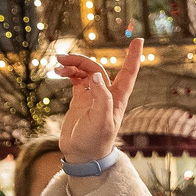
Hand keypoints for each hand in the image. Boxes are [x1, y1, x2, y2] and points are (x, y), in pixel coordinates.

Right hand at [51, 37, 144, 166]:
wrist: (81, 155)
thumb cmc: (96, 142)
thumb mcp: (102, 121)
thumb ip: (101, 98)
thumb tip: (95, 76)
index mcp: (117, 98)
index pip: (129, 73)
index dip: (133, 56)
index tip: (138, 39)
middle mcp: (106, 94)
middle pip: (97, 68)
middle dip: (81, 60)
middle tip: (61, 58)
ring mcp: (93, 95)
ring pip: (85, 72)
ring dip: (72, 65)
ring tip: (57, 66)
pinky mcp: (80, 99)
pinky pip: (76, 79)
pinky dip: (68, 73)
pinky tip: (58, 72)